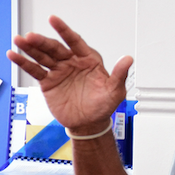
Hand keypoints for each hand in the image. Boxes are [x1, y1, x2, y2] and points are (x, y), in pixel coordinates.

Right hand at [7, 15, 132, 132]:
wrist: (90, 124)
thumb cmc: (104, 106)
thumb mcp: (115, 91)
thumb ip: (120, 74)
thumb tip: (128, 59)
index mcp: (88, 61)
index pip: (76, 42)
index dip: (65, 31)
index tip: (54, 20)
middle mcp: (72, 63)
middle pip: (56, 48)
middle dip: (43, 41)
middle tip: (31, 37)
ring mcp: (59, 71)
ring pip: (43, 56)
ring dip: (31, 48)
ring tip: (20, 41)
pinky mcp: (49, 82)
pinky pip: (35, 70)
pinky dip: (24, 63)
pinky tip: (14, 55)